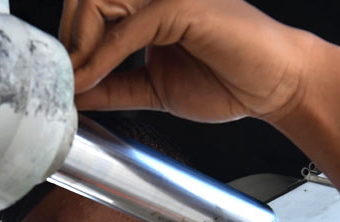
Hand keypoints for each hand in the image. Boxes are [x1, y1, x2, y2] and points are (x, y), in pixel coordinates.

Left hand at [60, 0, 322, 122]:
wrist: (274, 87)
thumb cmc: (227, 79)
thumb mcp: (153, 88)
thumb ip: (115, 85)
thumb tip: (76, 93)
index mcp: (146, 4)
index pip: (89, 5)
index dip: (70, 39)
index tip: (65, 77)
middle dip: (68, 40)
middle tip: (68, 79)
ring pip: (97, 1)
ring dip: (80, 45)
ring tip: (81, 80)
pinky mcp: (182, 6)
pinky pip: (127, 28)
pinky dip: (102, 57)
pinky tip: (90, 80)